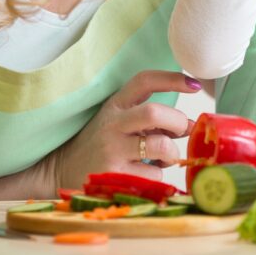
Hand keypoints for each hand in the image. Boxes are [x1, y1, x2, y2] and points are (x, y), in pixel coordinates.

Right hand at [46, 70, 200, 189]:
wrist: (61, 170)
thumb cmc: (100, 145)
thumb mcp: (118, 121)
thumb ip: (149, 120)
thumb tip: (189, 126)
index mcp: (115, 105)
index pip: (144, 81)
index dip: (172, 79)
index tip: (194, 85)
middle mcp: (113, 124)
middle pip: (154, 112)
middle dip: (178, 121)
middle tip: (182, 130)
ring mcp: (112, 150)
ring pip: (160, 146)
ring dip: (172, 153)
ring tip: (164, 158)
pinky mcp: (114, 176)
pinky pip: (154, 174)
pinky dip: (159, 175)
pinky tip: (146, 174)